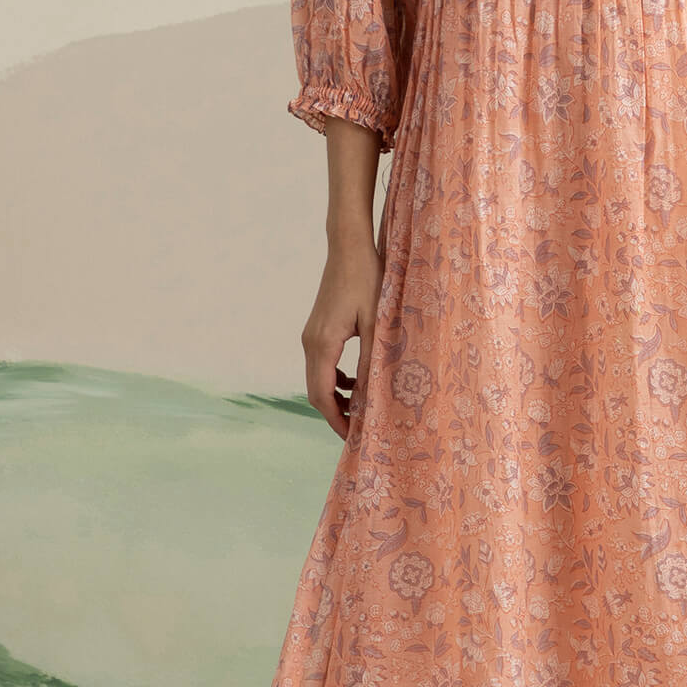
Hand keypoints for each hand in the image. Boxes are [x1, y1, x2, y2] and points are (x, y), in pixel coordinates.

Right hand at [304, 232, 383, 440]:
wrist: (349, 247)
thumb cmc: (367, 280)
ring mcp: (311, 335)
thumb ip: (372, 361)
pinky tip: (354, 381)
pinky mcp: (317, 329)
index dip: (336, 420)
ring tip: (360, 410)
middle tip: (359, 431)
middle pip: (316, 391)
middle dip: (336, 414)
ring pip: (317, 379)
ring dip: (335, 397)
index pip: (322, 395)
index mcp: (323, 343)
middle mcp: (310, 341)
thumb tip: (369, 398)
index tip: (353, 439)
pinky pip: (320, 364)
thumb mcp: (376, 323)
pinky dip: (334, 379)